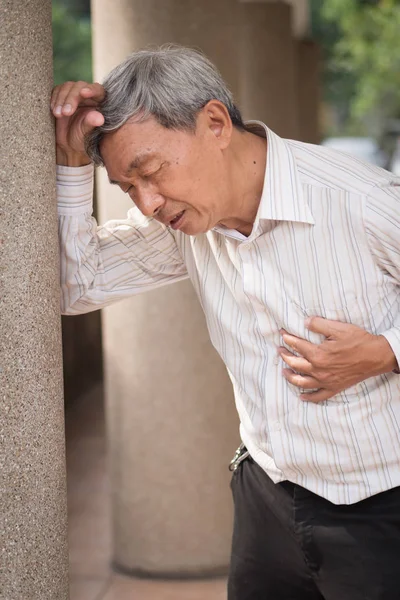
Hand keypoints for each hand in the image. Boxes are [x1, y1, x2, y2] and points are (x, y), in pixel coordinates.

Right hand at [51, 81, 105, 165]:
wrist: (69, 145)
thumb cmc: (82, 140)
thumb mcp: (86, 135)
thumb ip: (92, 124)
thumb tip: (99, 118)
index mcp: (99, 102)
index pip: (98, 90)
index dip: (91, 89)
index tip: (84, 93)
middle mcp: (87, 96)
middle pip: (79, 87)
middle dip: (71, 98)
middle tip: (66, 113)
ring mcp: (74, 95)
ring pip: (66, 87)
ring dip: (61, 100)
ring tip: (58, 115)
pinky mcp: (62, 96)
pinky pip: (56, 91)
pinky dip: (54, 100)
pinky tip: (53, 110)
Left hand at [278, 317, 396, 402]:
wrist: (376, 356)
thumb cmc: (358, 341)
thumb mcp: (338, 328)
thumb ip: (318, 324)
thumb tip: (304, 322)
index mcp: (318, 354)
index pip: (296, 345)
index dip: (287, 338)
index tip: (282, 333)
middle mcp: (319, 370)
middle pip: (294, 364)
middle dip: (284, 356)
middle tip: (279, 349)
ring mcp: (326, 381)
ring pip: (301, 382)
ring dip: (290, 376)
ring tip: (284, 370)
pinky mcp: (334, 388)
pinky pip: (318, 396)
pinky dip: (308, 397)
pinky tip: (301, 396)